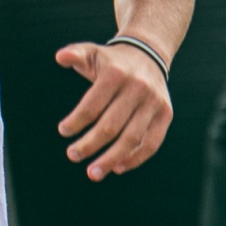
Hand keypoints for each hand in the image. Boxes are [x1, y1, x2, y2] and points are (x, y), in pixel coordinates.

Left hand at [53, 40, 172, 180]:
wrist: (148, 54)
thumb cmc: (112, 61)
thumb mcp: (92, 52)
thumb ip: (75, 54)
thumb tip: (60, 57)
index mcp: (116, 73)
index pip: (92, 105)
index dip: (76, 122)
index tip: (63, 131)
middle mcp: (138, 88)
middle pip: (111, 126)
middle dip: (89, 145)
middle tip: (72, 155)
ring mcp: (154, 102)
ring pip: (132, 139)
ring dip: (110, 159)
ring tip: (93, 173)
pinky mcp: (165, 114)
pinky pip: (152, 143)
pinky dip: (135, 159)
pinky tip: (117, 168)